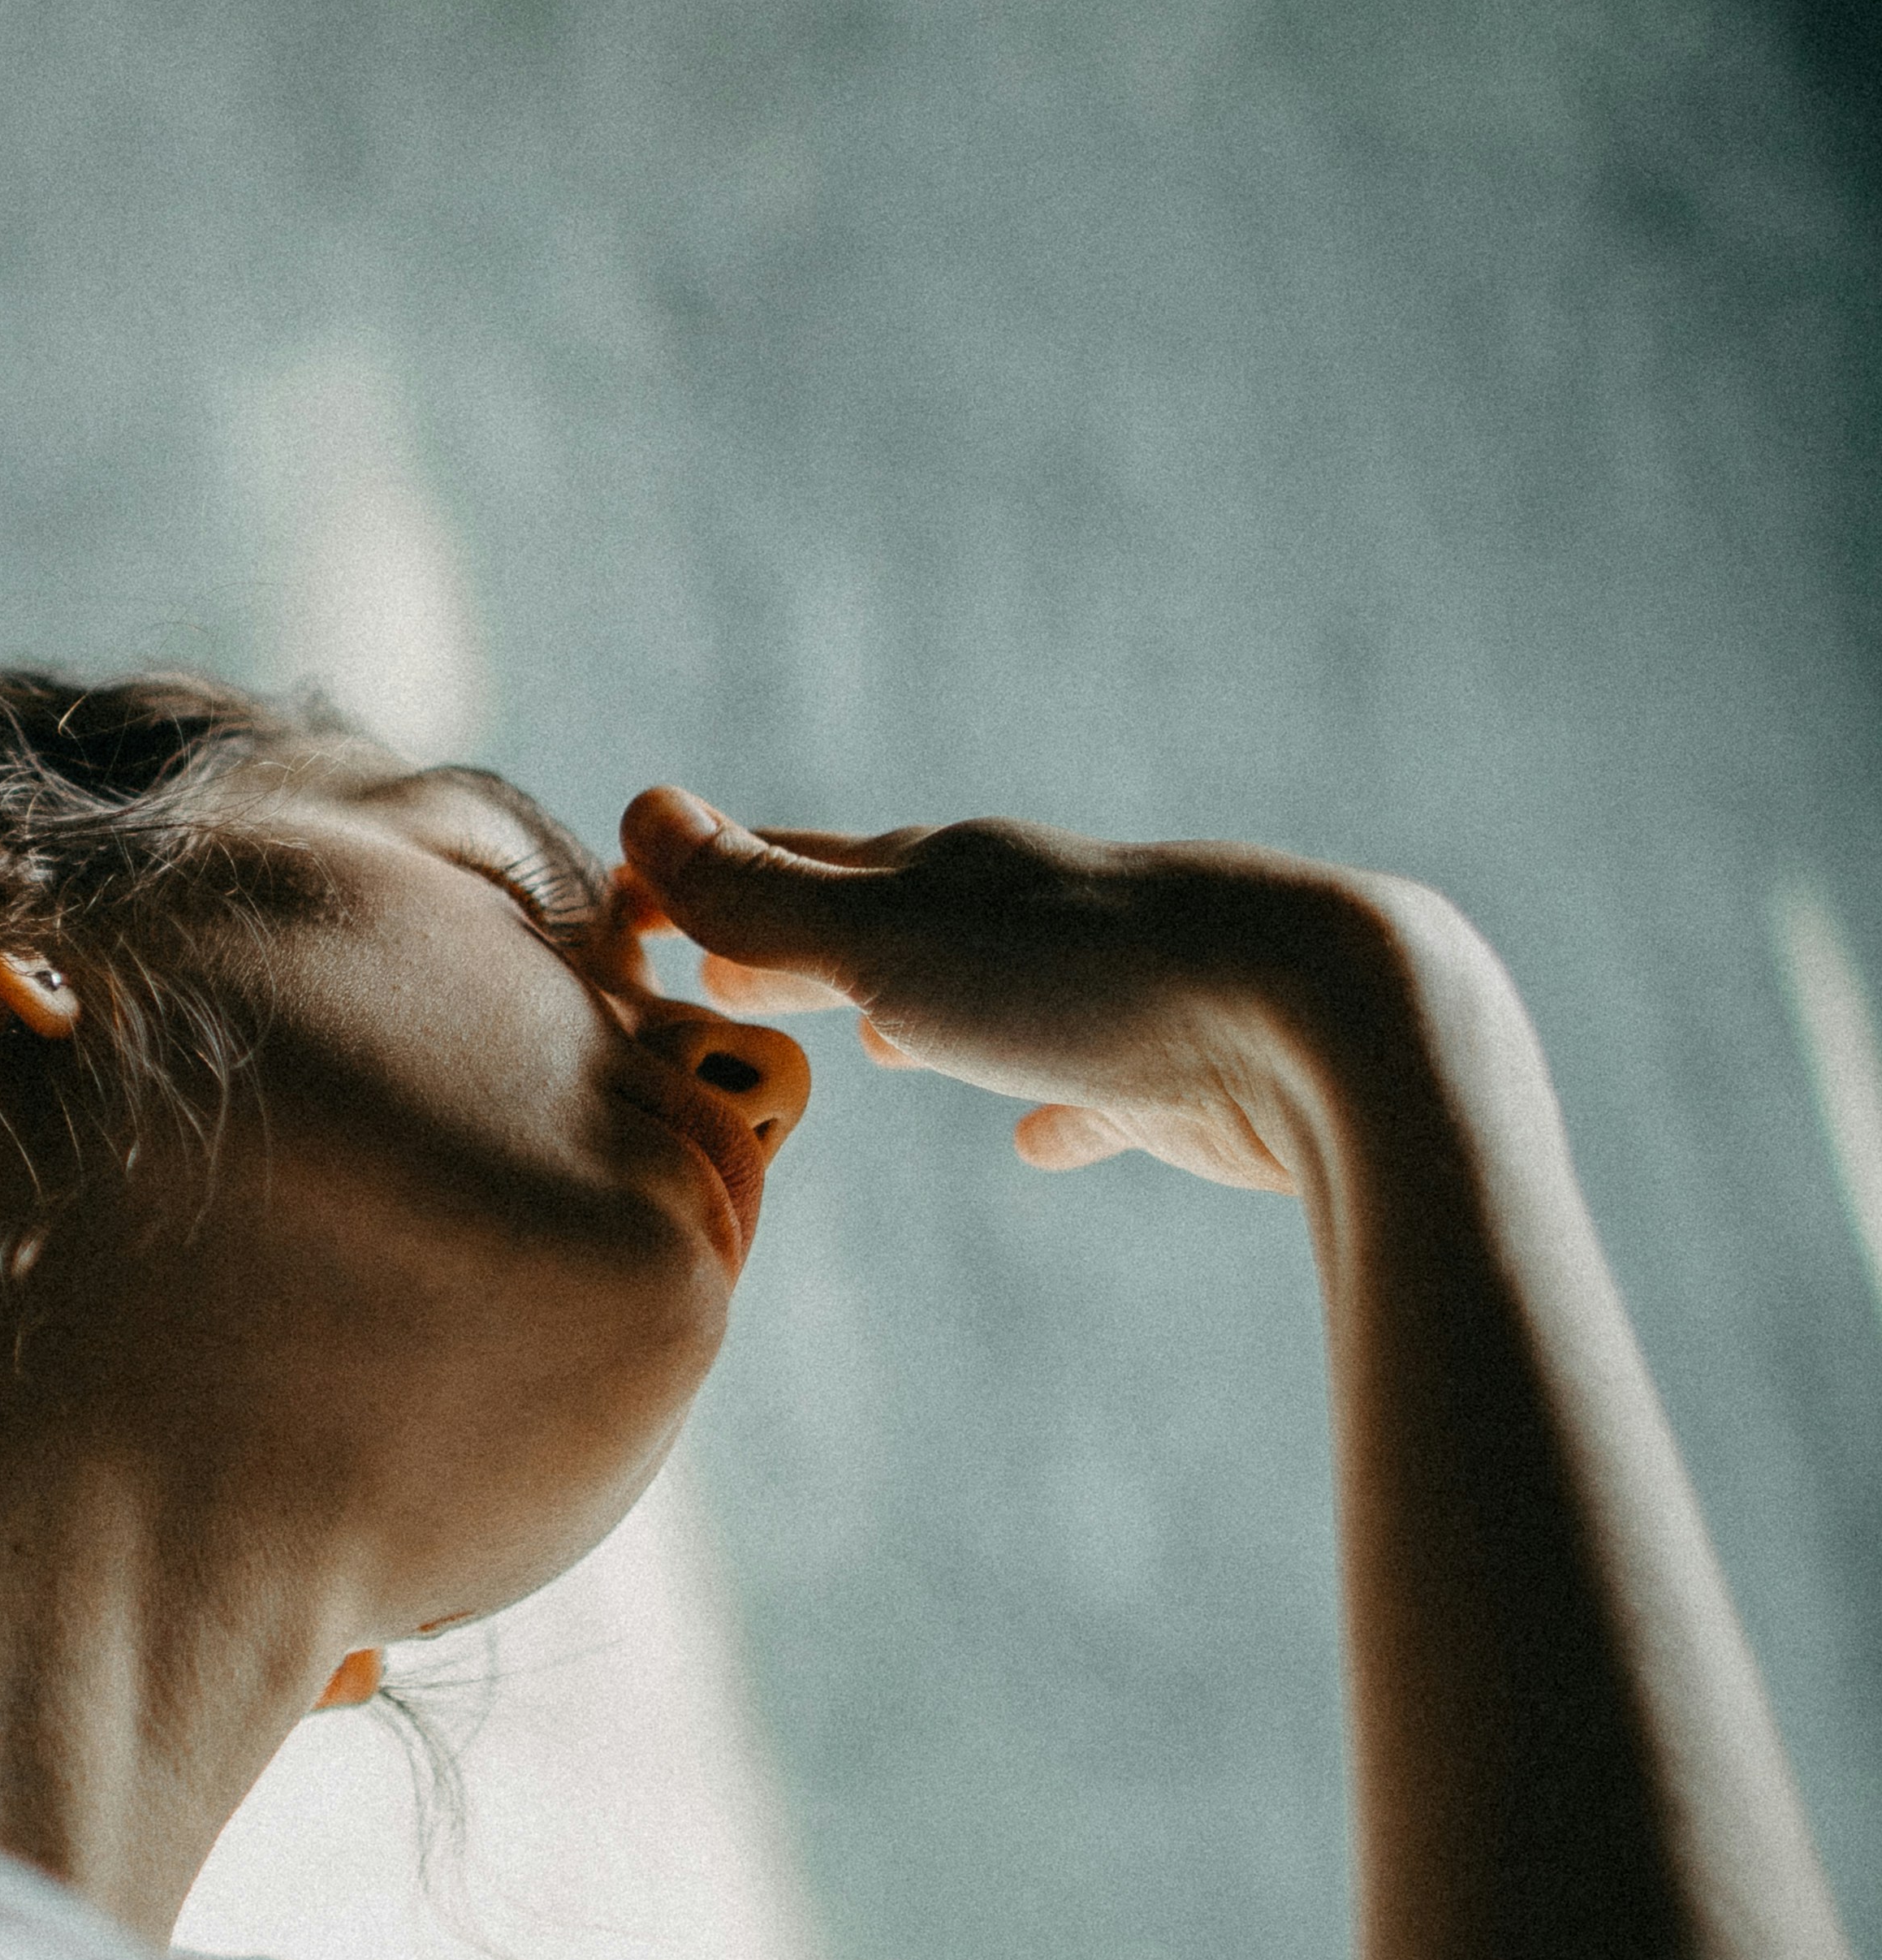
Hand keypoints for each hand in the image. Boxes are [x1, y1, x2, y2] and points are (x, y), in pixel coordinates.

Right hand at [615, 787, 1386, 1194]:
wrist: (1319, 1018)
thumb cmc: (1087, 978)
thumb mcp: (893, 940)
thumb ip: (766, 899)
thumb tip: (641, 812)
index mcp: (945, 875)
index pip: (800, 868)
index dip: (712, 888)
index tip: (639, 911)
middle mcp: (1020, 919)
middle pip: (889, 924)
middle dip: (808, 947)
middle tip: (732, 974)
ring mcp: (1100, 996)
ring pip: (989, 1000)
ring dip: (926, 1015)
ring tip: (879, 1045)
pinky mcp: (1172, 1083)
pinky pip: (1095, 1098)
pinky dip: (1054, 1112)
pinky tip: (1040, 1147)